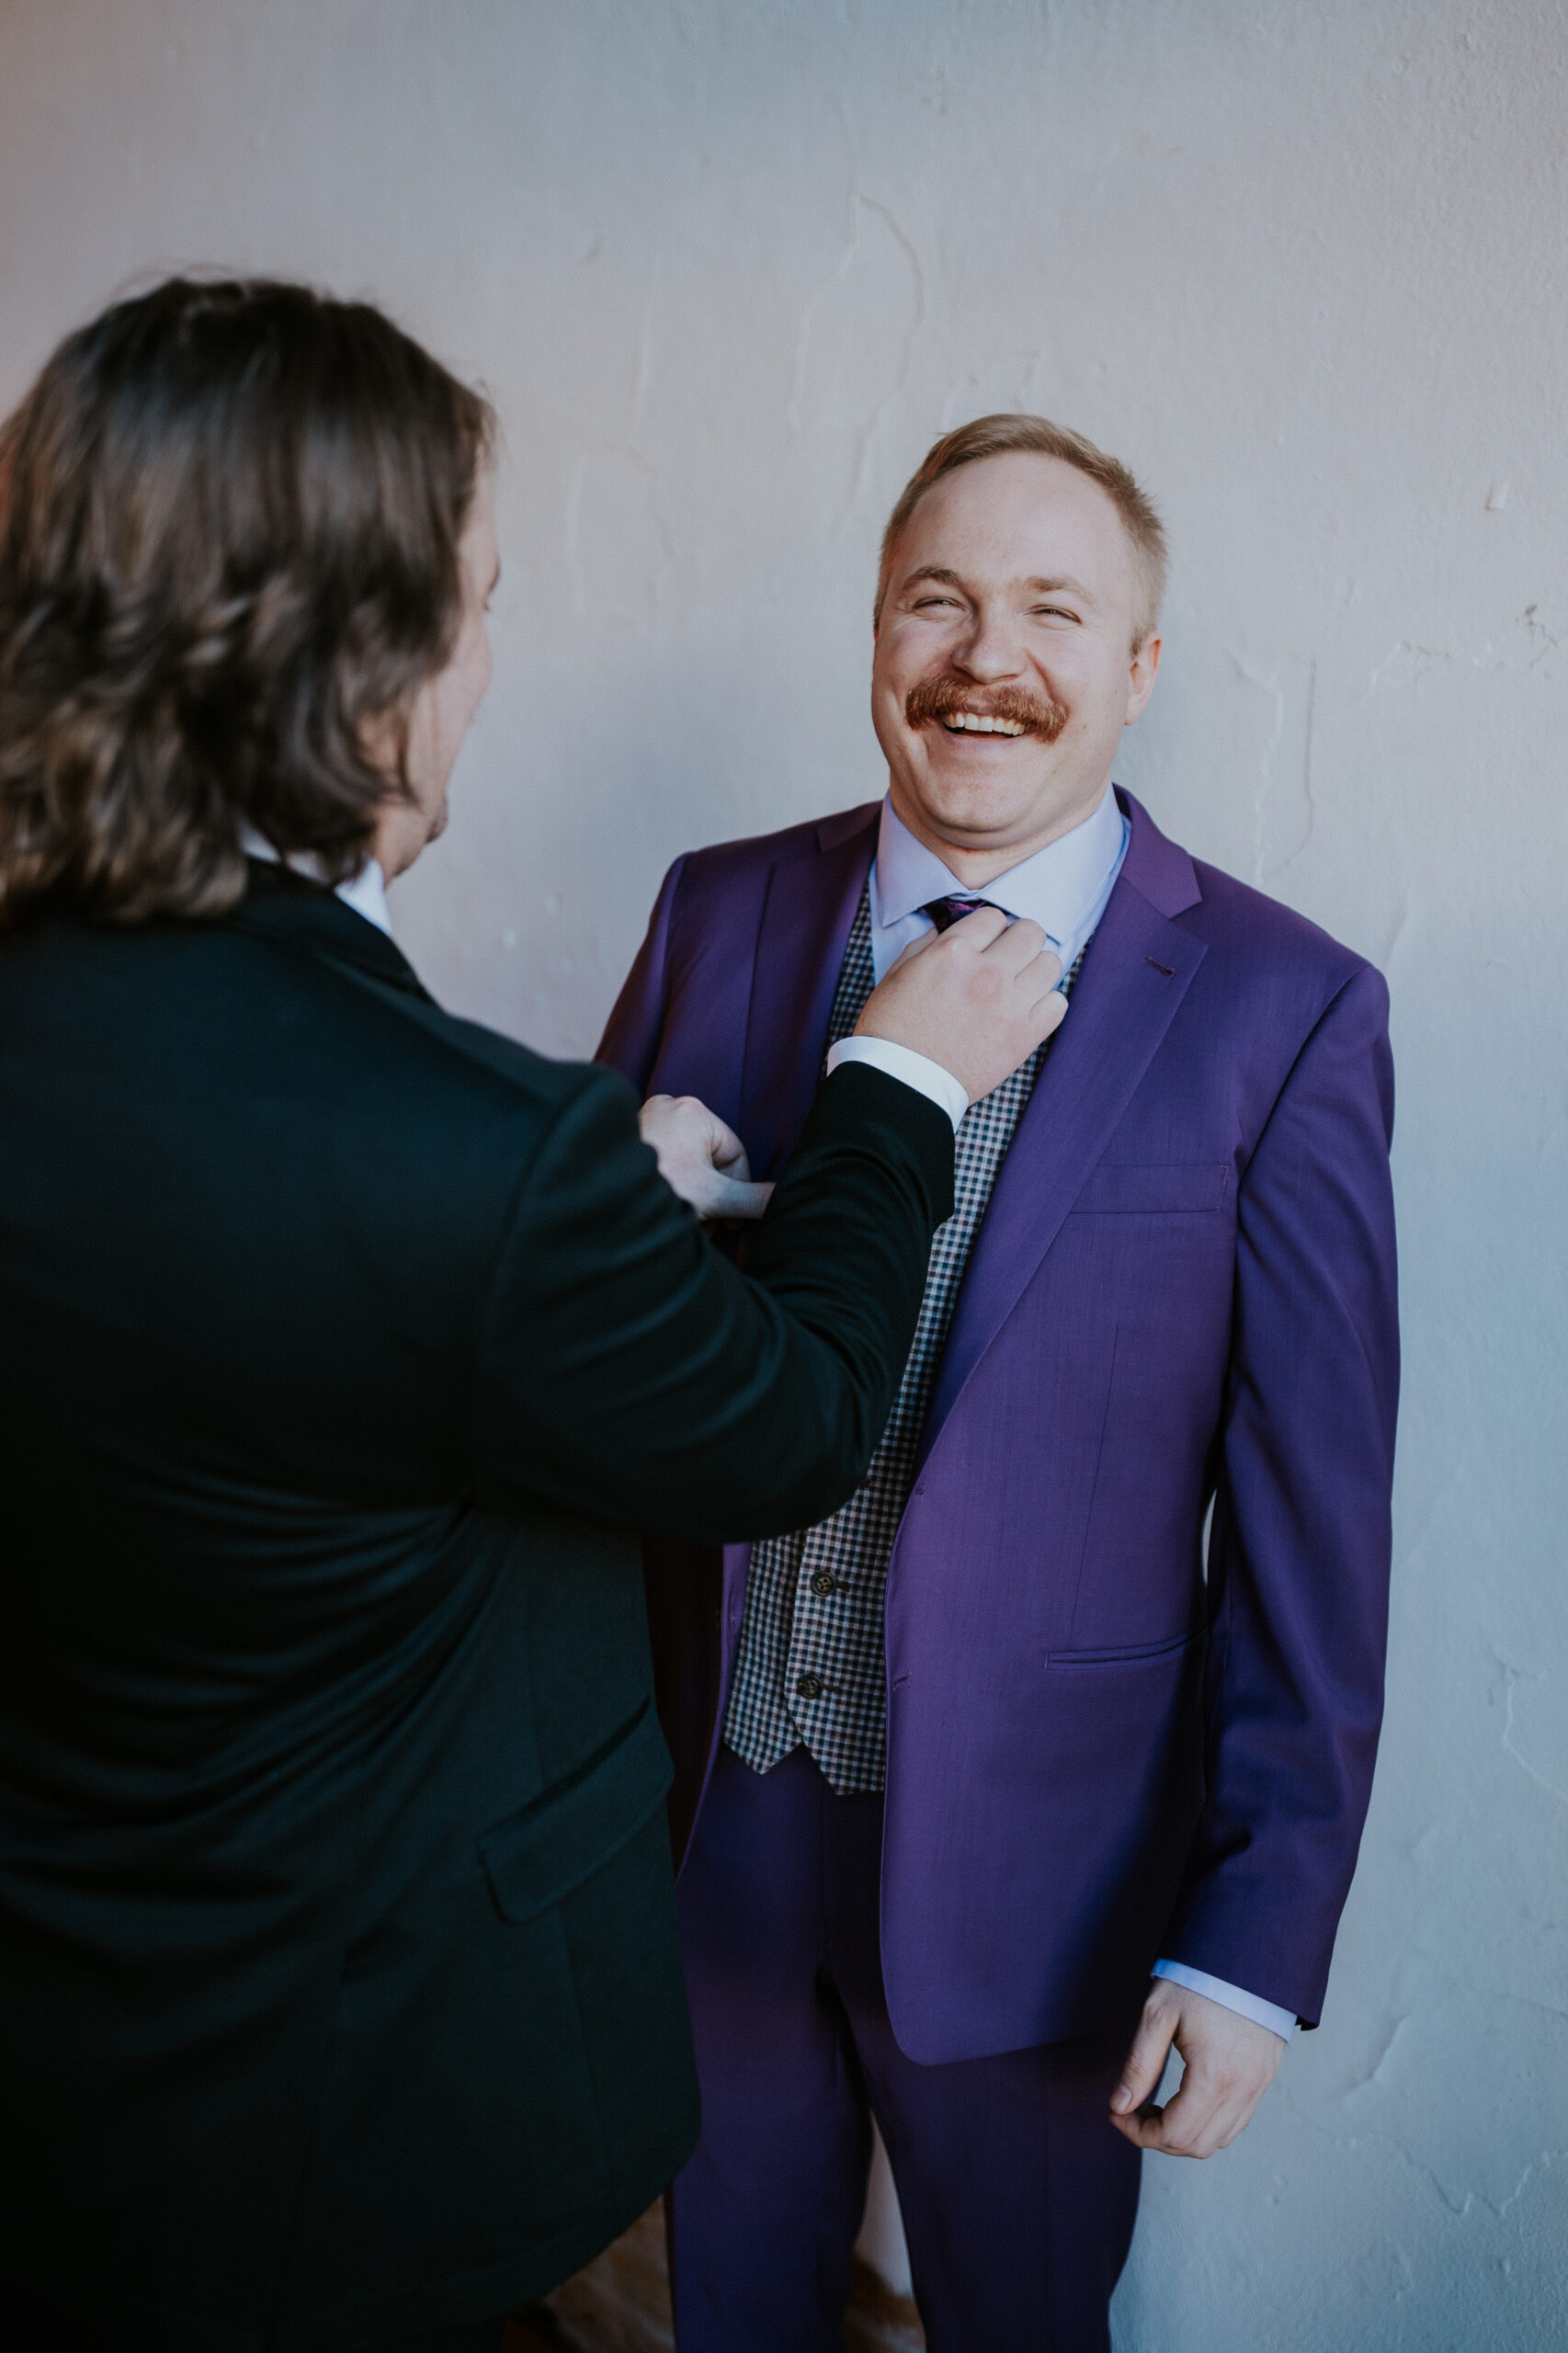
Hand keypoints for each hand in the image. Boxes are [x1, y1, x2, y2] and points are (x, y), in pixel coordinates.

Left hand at [639, 1094, 774, 1222]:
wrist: (594, 1199)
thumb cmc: (655, 1190)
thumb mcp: (712, 1199)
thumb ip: (752, 1199)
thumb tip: (783, 1198)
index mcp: (694, 1111)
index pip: (734, 1155)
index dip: (736, 1193)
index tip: (730, 1224)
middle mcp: (668, 1108)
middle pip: (708, 1162)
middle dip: (709, 1199)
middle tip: (704, 1228)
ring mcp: (644, 1121)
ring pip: (685, 1165)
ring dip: (690, 1198)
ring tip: (681, 1223)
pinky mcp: (628, 1139)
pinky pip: (662, 1163)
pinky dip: (668, 1188)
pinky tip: (662, 1211)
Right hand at [854, 909, 1065, 1103]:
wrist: (901, 1083)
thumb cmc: (891, 1030)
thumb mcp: (896, 975)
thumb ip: (927, 946)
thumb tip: (948, 932)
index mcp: (953, 952)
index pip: (994, 917)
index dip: (988, 930)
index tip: (984, 945)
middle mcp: (987, 973)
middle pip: (1031, 932)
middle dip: (1019, 942)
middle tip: (1007, 960)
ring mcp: (1009, 1005)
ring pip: (1051, 964)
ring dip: (1036, 971)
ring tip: (1019, 986)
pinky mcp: (1024, 1037)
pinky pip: (1058, 1004)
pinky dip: (1046, 1005)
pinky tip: (1026, 1011)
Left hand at [1109, 1980, 1285, 2157]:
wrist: (1246, 1953)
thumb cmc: (1200, 1978)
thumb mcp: (1158, 2015)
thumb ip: (1139, 2066)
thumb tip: (1119, 2106)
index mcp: (1215, 2075)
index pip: (1174, 2134)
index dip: (1138, 2133)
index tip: (1117, 2114)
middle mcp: (1243, 2089)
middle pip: (1197, 2146)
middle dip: (1157, 2137)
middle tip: (1132, 2110)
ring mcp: (1258, 2086)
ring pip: (1219, 2140)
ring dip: (1184, 2135)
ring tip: (1157, 2106)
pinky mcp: (1264, 2078)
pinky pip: (1236, 2122)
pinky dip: (1208, 2125)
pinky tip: (1185, 2101)